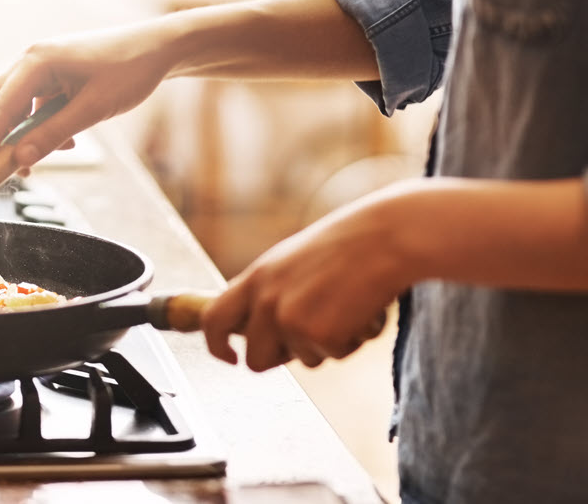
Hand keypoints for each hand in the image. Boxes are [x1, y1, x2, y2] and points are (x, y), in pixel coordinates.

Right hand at [0, 19, 181, 175]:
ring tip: (60, 150)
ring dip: (26, 135)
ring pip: (13, 108)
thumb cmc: (131, 71)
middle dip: (2, 141)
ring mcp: (39, 66)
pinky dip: (40, 125)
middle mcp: (30, 59)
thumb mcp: (93, 109)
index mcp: (36, 61)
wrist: (159, 48)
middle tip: (17, 172)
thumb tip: (20, 159)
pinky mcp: (50, 74)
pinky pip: (31, 105)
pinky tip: (68, 137)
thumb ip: (53, 134)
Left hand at [201, 183, 417, 370]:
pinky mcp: (319, 335)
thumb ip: (269, 292)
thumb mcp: (290, 262)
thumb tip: (256, 329)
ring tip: (345, 307)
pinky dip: (351, 342)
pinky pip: (334, 357)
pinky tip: (361, 311)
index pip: (213, 320)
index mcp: (255, 278)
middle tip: (312, 336)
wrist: (385, 238)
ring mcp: (290, 320)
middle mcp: (265, 301)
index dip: (216, 345)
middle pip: (255, 359)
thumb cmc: (346, 246)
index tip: (229, 357)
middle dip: (281, 359)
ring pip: (302, 361)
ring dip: (326, 344)